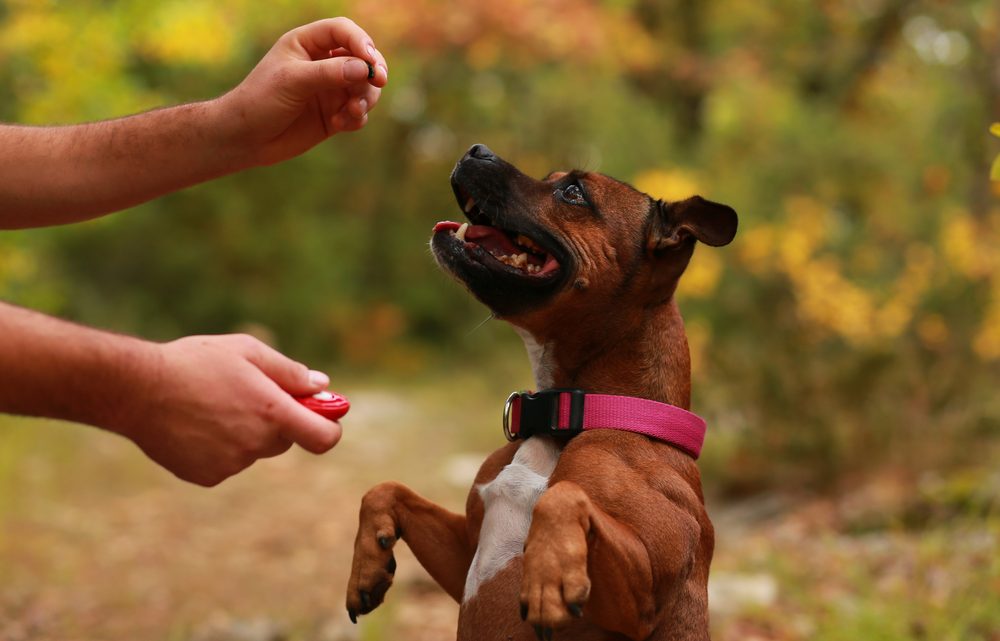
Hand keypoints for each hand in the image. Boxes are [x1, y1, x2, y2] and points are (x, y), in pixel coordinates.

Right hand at [119, 334, 341, 485]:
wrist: (136, 390)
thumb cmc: (194, 362)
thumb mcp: (248, 351)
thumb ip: (290, 372)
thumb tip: (322, 386)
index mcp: (271, 412)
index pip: (324, 438)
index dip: (329, 427)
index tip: (323, 415)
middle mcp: (255, 443)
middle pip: (285, 439)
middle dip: (277, 421)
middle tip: (249, 395)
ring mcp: (231, 464)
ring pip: (254, 450)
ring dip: (245, 432)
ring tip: (212, 405)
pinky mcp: (207, 476)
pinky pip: (228, 462)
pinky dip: (220, 447)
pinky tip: (196, 424)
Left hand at [215, 17, 388, 166]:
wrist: (246, 139)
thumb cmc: (261, 100)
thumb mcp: (293, 81)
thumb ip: (329, 73)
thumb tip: (366, 69)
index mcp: (308, 44)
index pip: (343, 31)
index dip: (361, 42)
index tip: (370, 62)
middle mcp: (323, 63)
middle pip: (363, 58)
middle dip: (373, 70)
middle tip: (378, 83)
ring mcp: (330, 90)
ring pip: (366, 87)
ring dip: (365, 98)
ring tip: (351, 111)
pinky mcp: (335, 114)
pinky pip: (359, 112)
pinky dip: (356, 117)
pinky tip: (338, 124)